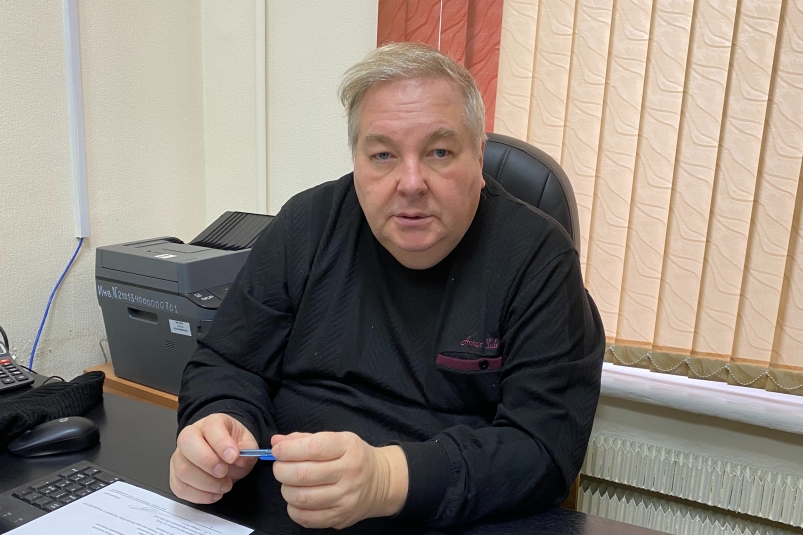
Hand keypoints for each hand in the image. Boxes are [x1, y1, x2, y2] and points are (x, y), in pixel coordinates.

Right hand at [169, 413, 258, 503]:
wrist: (224, 454)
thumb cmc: (233, 447)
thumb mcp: (247, 443)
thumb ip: (248, 448)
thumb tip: (242, 458)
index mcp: (211, 423)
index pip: (211, 427)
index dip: (222, 443)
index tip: (234, 457)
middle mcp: (190, 436)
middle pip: (187, 444)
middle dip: (207, 462)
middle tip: (224, 473)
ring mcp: (179, 456)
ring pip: (183, 470)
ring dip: (206, 483)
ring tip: (225, 485)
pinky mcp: (175, 475)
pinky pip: (180, 488)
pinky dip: (199, 495)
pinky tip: (214, 494)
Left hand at [271, 432, 408, 528]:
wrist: (381, 482)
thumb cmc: (354, 457)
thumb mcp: (337, 439)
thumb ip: (305, 439)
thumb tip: (276, 441)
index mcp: (348, 448)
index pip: (313, 448)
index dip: (288, 449)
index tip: (277, 449)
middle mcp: (349, 473)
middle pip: (303, 474)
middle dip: (282, 470)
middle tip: (280, 467)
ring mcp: (345, 498)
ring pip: (302, 497)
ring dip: (286, 489)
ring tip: (288, 483)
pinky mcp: (340, 517)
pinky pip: (307, 518)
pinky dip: (293, 509)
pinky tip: (297, 499)